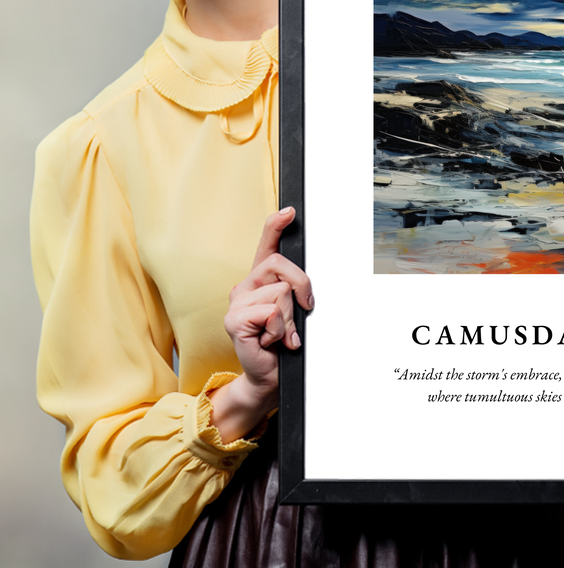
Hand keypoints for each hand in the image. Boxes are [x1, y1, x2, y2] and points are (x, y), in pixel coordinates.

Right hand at [209, 207, 313, 441]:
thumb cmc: (282, 344)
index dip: (276, 225)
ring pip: (281, 292)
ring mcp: (237, 302)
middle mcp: (245, 286)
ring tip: (281, 334)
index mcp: (260, 281)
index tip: (290, 211)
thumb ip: (295, 292)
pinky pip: (271, 312)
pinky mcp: (234, 320)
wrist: (269, 376)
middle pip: (281, 265)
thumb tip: (304, 284)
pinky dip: (280, 330)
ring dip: (290, 318)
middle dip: (302, 287)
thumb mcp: (294, 312)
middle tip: (303, 310)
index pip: (266, 246)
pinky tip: (271, 341)